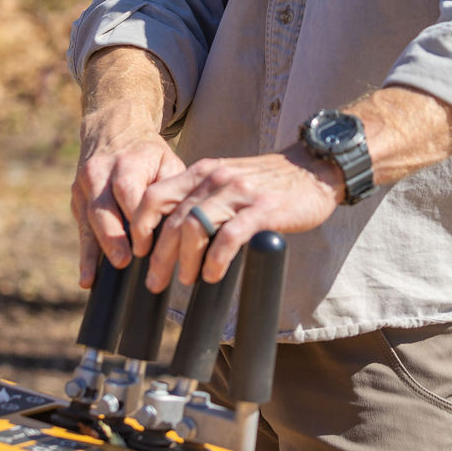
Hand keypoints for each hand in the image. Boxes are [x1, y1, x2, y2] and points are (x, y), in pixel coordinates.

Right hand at [71, 106, 184, 287]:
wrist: (113, 130)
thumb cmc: (148, 155)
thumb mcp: (166, 160)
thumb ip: (172, 187)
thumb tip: (183, 220)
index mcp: (126, 161)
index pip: (128, 192)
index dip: (135, 220)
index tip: (145, 246)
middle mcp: (100, 172)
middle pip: (103, 207)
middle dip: (112, 236)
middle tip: (124, 261)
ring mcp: (84, 186)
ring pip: (88, 219)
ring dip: (96, 249)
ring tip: (98, 277)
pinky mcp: (77, 199)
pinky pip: (81, 228)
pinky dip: (85, 254)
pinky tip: (87, 279)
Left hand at [131, 147, 343, 290]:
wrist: (313, 169)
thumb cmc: (268, 182)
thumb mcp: (227, 180)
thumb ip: (202, 198)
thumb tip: (173, 234)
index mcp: (202, 172)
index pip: (155, 196)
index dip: (140, 226)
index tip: (138, 252)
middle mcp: (215, 179)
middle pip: (172, 220)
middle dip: (159, 256)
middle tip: (155, 282)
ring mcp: (239, 192)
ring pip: (195, 228)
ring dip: (186, 260)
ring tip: (188, 280)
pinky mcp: (263, 209)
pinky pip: (229, 237)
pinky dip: (216, 260)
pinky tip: (214, 276)